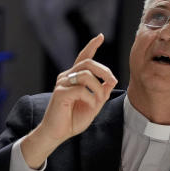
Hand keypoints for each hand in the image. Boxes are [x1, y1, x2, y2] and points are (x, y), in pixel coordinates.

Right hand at [21, 34, 117, 167]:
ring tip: (98, 101)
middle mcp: (66, 77)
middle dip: (104, 70)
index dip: (92, 46)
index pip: (82, 57)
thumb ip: (101, 93)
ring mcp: (62, 84)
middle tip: (112, 81)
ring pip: (86, 75)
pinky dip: (91, 99)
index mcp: (73, 78)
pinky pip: (82, 90)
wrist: (57, 133)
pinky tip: (90, 106)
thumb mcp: (93, 105)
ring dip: (98, 88)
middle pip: (87, 63)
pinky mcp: (60, 93)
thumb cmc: (73, 120)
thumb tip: (111, 81)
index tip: (100, 36)